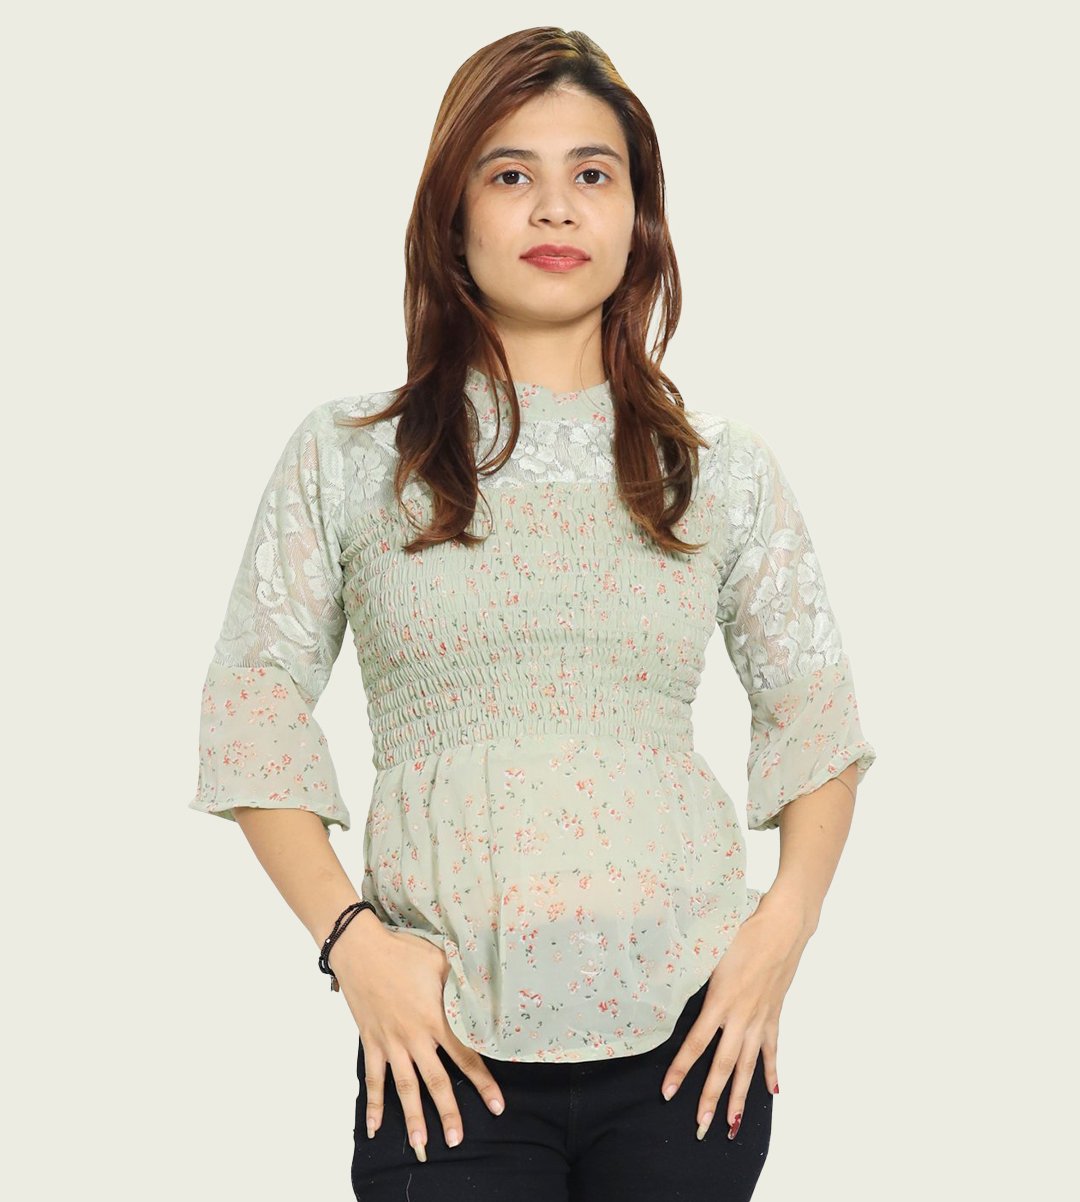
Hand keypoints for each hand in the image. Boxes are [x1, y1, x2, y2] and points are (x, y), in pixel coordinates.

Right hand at [330, 922, 506, 1161]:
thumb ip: (462, 981)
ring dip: (413, 1117)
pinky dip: (373, 1104)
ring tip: (420, 1144)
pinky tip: (374, 1128)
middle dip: (448, 1112)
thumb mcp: (441, 960)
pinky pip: (373, 1079)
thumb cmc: (404, 951)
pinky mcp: (372, 1042)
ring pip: (405, 1087)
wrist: (362, 950)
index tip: (496, 1106)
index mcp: (436, 1019)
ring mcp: (391, 1043)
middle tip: (457, 1139)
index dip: (483, 1082)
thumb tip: (484, 990)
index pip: (466, 1056)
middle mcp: (415, 1038)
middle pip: (436, 1081)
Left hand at [659, 892, 811, 1139]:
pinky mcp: (774, 1016)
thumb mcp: (708, 950)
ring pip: (747, 1066)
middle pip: (722, 1065)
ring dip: (739, 1097)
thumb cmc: (742, 932)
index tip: (667, 1093)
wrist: (782, 928)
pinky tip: (772, 1092)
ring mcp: (759, 1019)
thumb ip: (689, 972)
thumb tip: (663, 981)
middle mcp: (740, 1017)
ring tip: (732, 1125)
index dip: (680, 1070)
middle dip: (710, 1098)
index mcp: (719, 1001)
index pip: (695, 1044)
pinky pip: (772, 1050)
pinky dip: (771, 1072)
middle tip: (701, 1127)